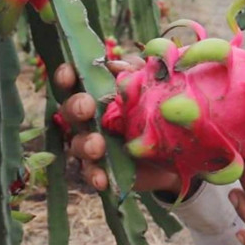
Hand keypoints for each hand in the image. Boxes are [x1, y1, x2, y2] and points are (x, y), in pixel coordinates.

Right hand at [52, 61, 183, 195]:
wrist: (179, 151)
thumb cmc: (157, 110)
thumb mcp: (152, 85)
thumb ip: (135, 71)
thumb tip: (115, 65)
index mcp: (97, 92)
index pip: (74, 82)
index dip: (65, 76)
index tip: (69, 73)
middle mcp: (89, 119)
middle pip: (69, 111)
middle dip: (74, 107)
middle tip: (86, 108)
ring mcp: (93, 146)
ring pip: (76, 144)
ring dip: (84, 144)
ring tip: (97, 146)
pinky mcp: (102, 170)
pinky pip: (92, 174)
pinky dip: (95, 176)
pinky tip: (102, 178)